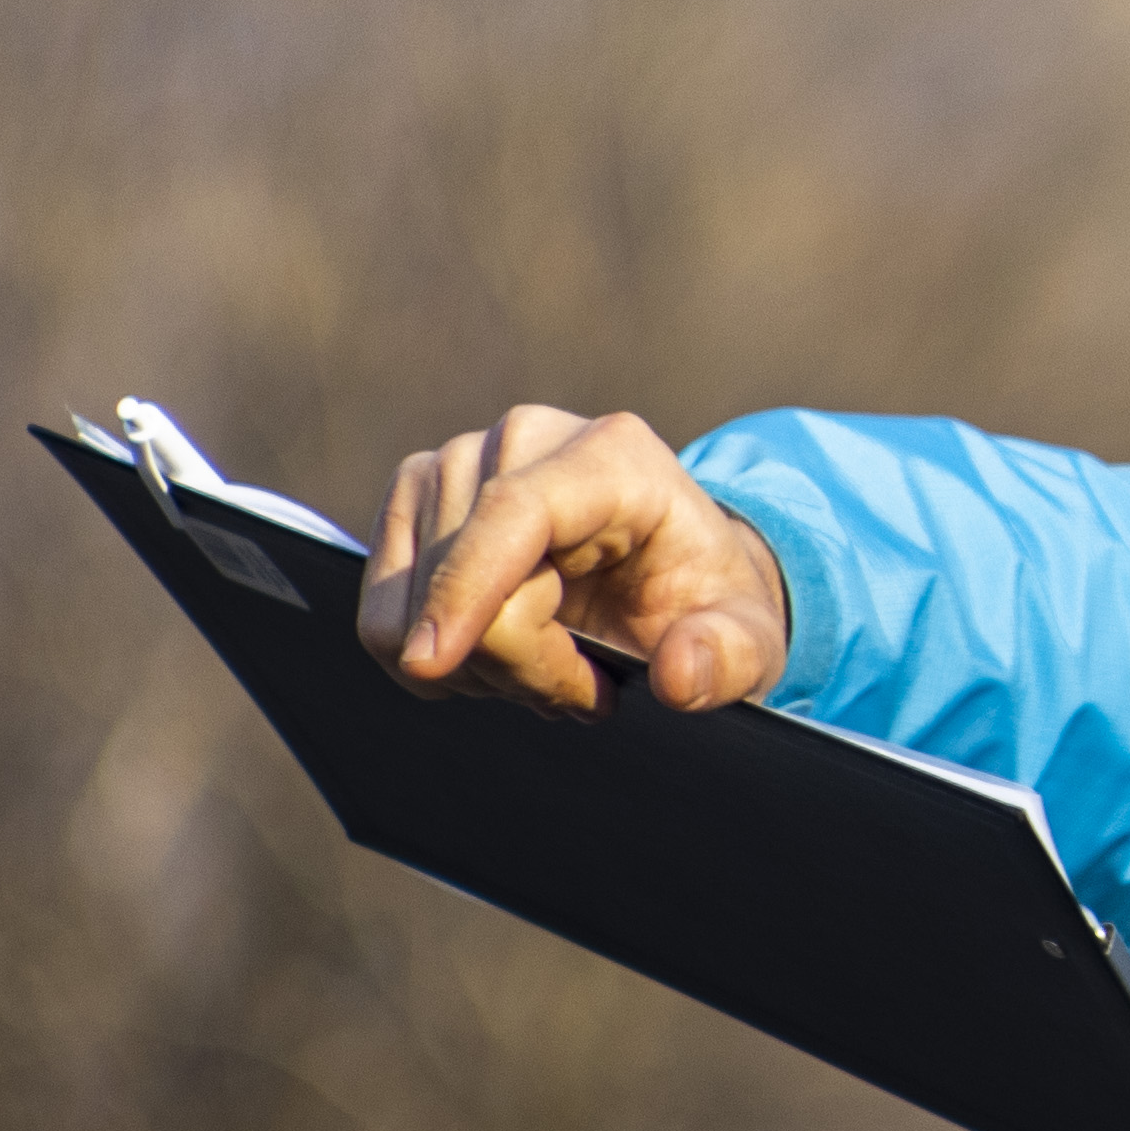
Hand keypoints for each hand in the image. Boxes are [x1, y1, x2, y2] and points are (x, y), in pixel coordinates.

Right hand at [359, 406, 791, 717]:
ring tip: (550, 669)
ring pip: (411, 597)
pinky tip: (496, 655)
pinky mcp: (415, 498)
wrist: (674, 577)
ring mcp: (457, 462)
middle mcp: (525, 438)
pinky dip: (429, 653)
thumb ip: (729, 657)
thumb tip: (679, 676)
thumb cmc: (705, 604)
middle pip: (463, 570)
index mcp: (613, 456)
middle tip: (583, 692)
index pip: (513, 512)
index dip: (466, 589)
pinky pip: (381, 605)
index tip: (431, 666)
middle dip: (513, 664)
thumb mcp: (748, 641)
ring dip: (474, 666)